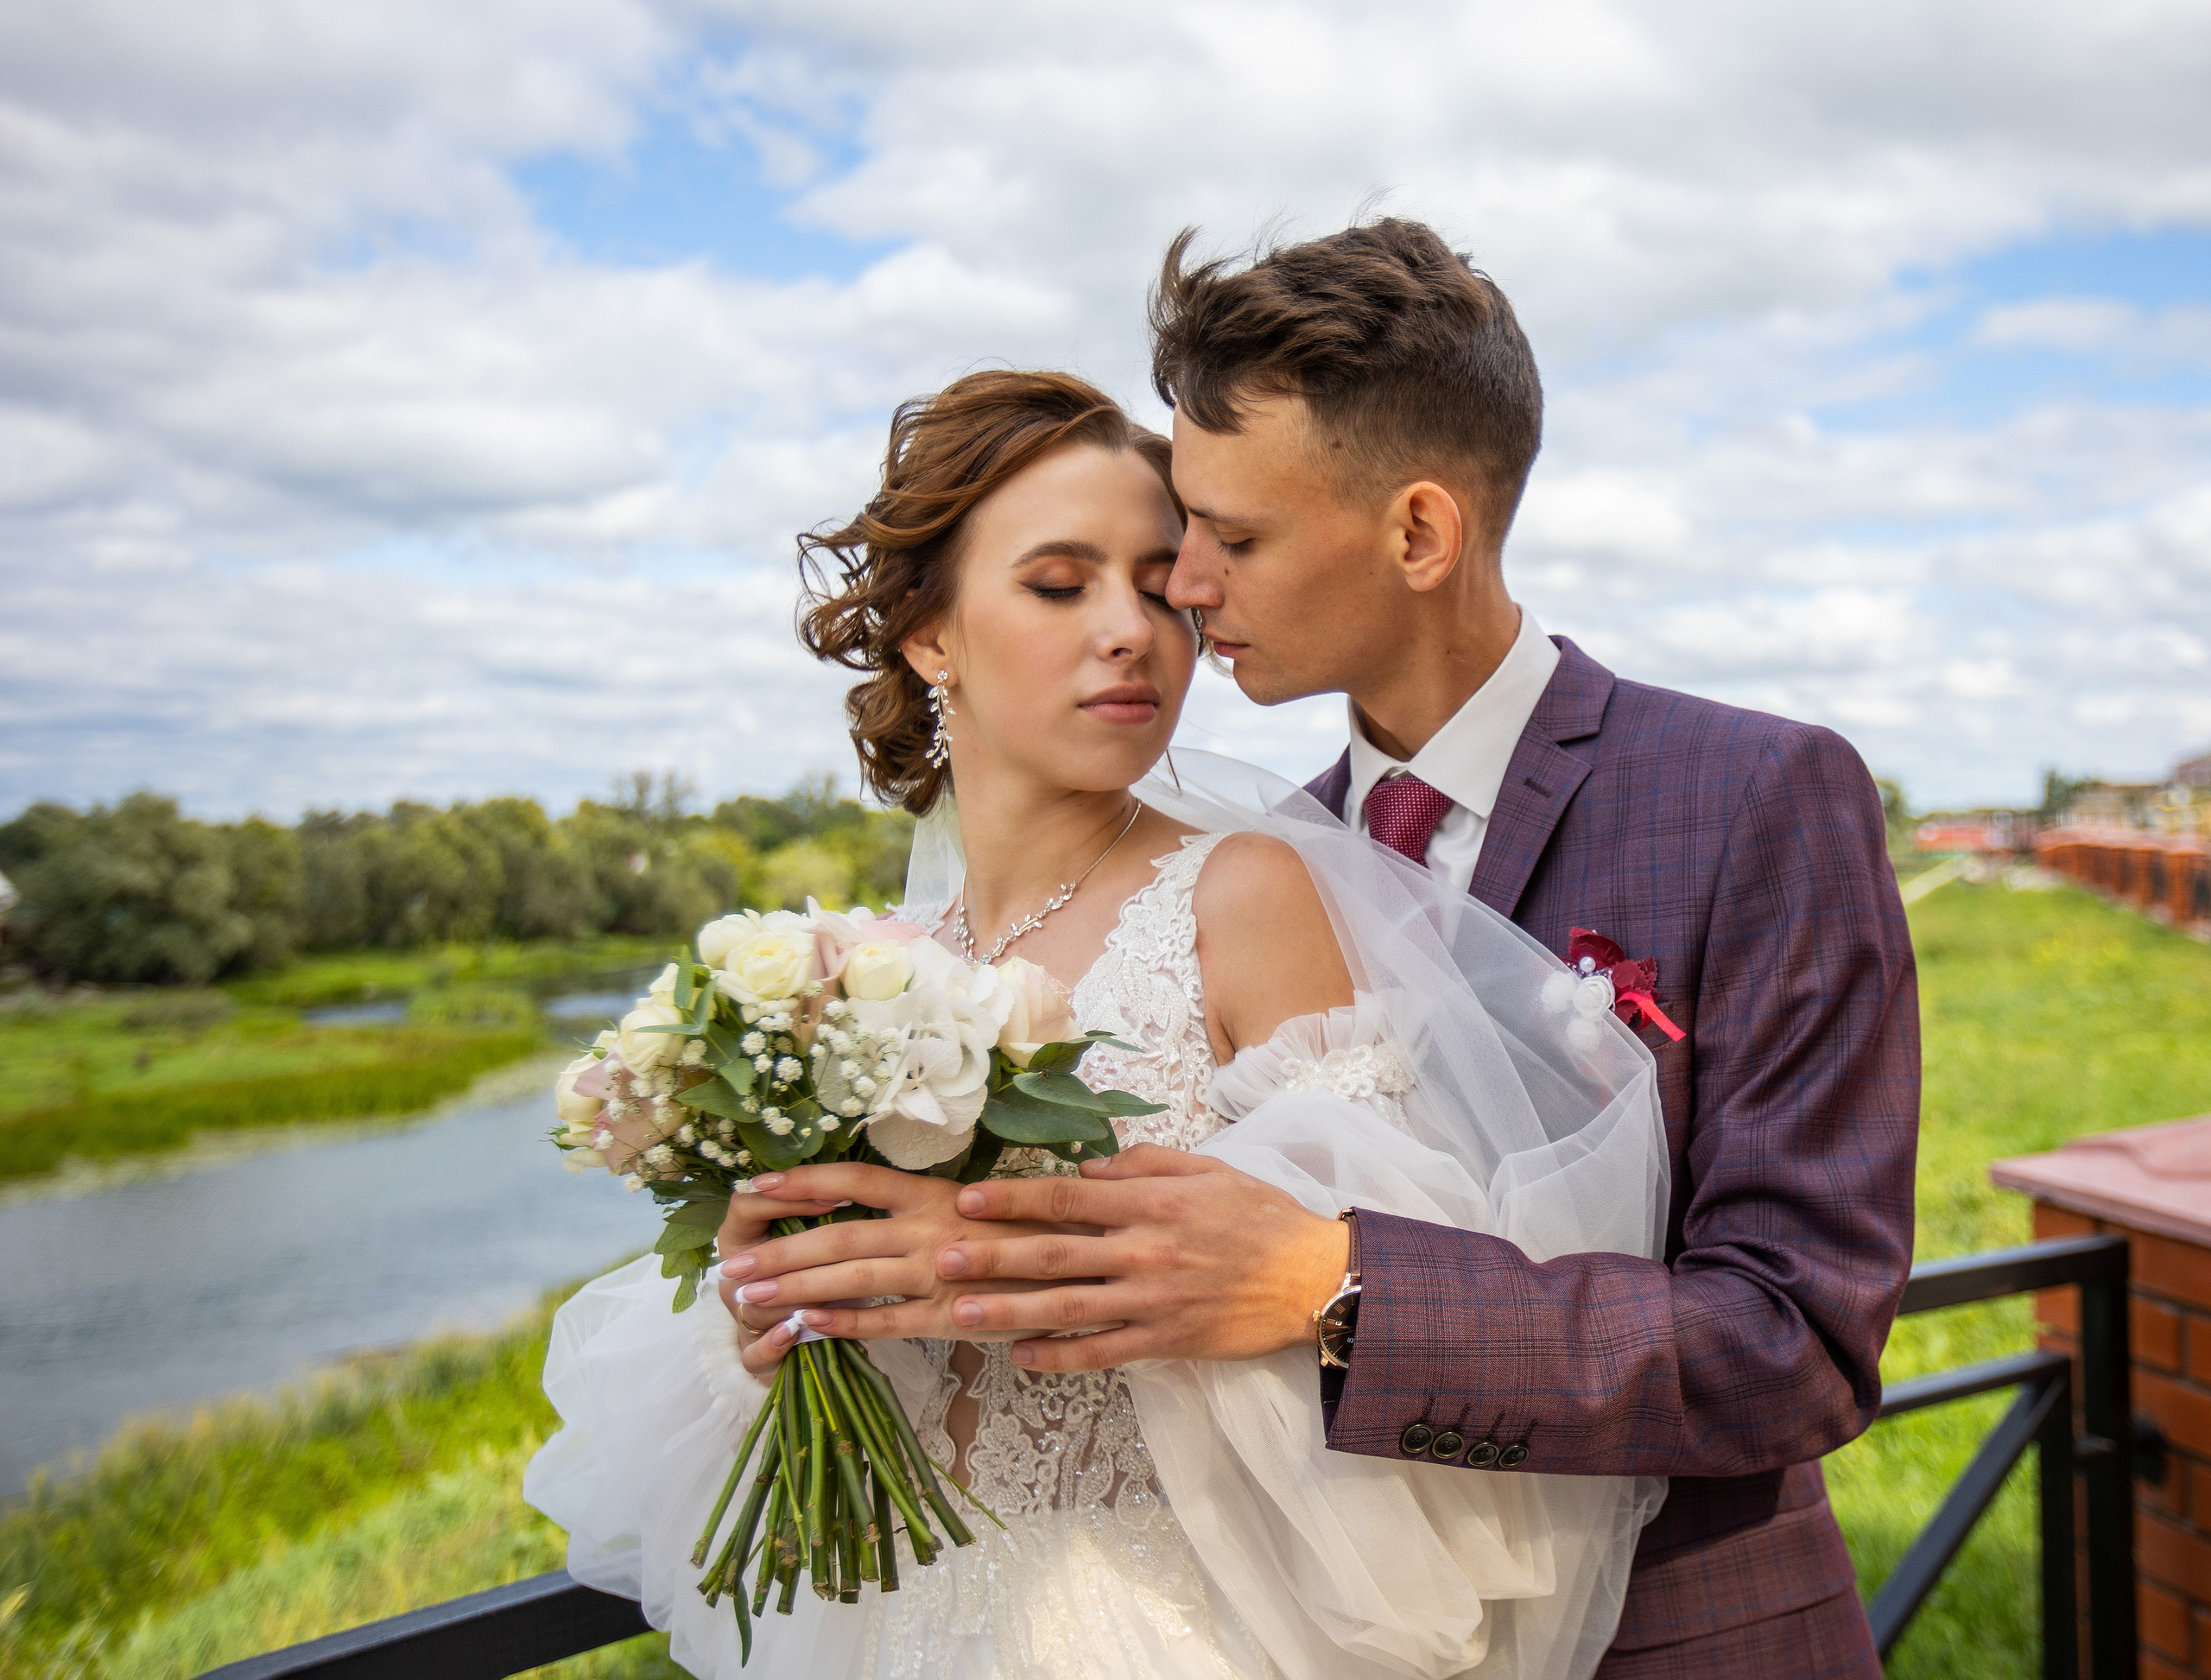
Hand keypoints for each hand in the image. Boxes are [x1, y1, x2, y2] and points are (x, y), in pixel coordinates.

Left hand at [714, 1162, 1072, 1350]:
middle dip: (778, 1250)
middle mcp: (928, 1226)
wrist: (1100, 1262)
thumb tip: (899, 1193)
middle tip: (728, 1268)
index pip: (854, 1180)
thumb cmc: (1047, 1225)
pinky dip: (844, 1324)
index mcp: (935, 1192)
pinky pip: (887, 1321)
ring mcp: (937, 1272)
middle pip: (837, 1233)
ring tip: (747, 1300)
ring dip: (794, 1288)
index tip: (754, 1187)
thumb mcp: (993, 1199)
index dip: (803, 1182)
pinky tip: (805, 1327)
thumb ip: (943, 1197)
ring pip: (851, 1278)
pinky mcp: (951, 1316)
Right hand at [715, 1179, 846, 1379]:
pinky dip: (771, 1345)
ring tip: (825, 1295)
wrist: (795, 1338)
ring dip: (789, 1303)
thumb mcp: (811, 1241)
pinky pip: (754, 1353)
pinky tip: (790, 1333)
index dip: (783, 1200)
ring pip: (753, 1309)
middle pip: (751, 1262)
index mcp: (742, 1240)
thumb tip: (843, 1187)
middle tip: (841, 1246)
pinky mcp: (752, 1357)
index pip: (744, 1206)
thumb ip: (812, 1214)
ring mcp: (740, 1320)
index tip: (833, 1198)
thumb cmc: (809, 1275)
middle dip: (793, 1256)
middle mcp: (734, 1279)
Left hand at [935, 1144, 1349, 1372]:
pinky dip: (1062, 1357)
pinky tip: (1022, 1358)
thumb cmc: (1261, 1216)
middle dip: (994, 1257)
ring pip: (1068, 1308)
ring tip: (962, 1314)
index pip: (1068, 1198)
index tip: (968, 1200)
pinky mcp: (1166, 1340)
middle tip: (942, 1260)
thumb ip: (1147, 1164)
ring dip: (1011, 1312)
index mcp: (1152, 1203)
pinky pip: (1104, 1353)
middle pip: (1055, 1253)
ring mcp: (1152, 1300)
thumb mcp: (1209, 1170)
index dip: (1013, 1199)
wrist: (1313, 1277)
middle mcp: (1144, 1250)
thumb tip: (1091, 1169)